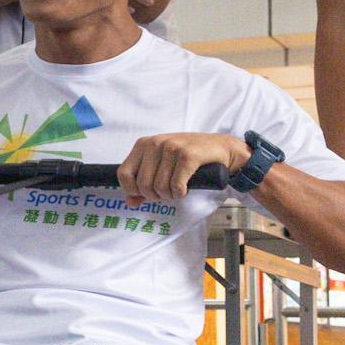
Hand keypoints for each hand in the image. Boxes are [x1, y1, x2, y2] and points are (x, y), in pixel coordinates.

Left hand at [117, 133, 249, 204]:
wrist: (221, 148)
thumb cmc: (188, 157)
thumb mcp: (162, 165)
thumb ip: (143, 182)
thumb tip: (130, 201)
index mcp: (143, 144)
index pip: (123, 174)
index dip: (132, 190)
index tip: (146, 193)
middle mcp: (155, 143)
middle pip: (142, 184)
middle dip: (155, 195)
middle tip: (166, 192)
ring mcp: (172, 147)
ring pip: (159, 187)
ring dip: (169, 195)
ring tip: (177, 189)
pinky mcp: (188, 155)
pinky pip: (176, 186)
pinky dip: (180, 193)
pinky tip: (185, 189)